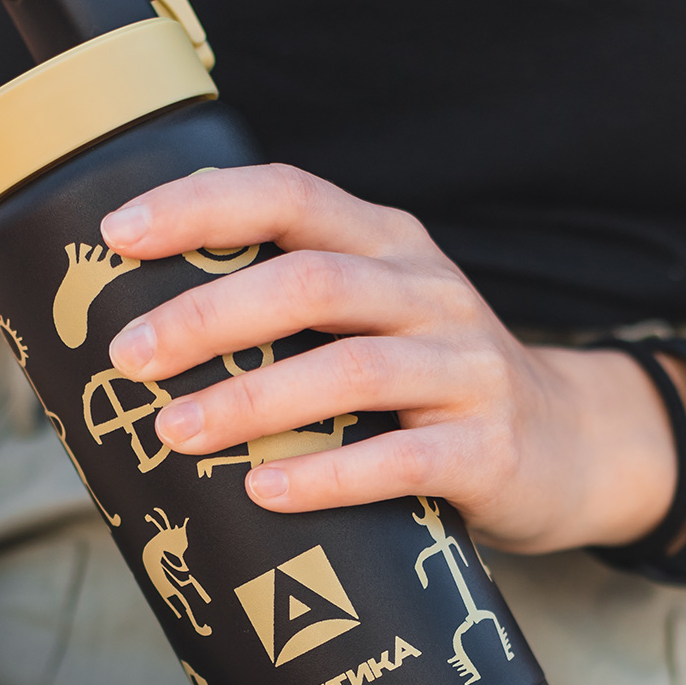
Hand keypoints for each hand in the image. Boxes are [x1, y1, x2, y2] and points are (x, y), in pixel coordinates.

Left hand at [101, 164, 678, 553]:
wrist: (569, 445)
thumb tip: (145, 333)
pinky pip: (400, 459)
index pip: (290, 195)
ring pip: (350, 369)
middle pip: (309, 281)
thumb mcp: (375, 317)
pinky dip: (325, 476)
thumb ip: (292, 310)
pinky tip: (262, 489)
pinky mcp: (488, 447)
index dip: (201, 206)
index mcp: (388, 244)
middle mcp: (428, 291)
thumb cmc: (429, 383)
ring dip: (250, 400)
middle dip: (207, 316)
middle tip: (128, 358)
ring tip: (174, 431)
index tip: (116, 234)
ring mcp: (466, 367)